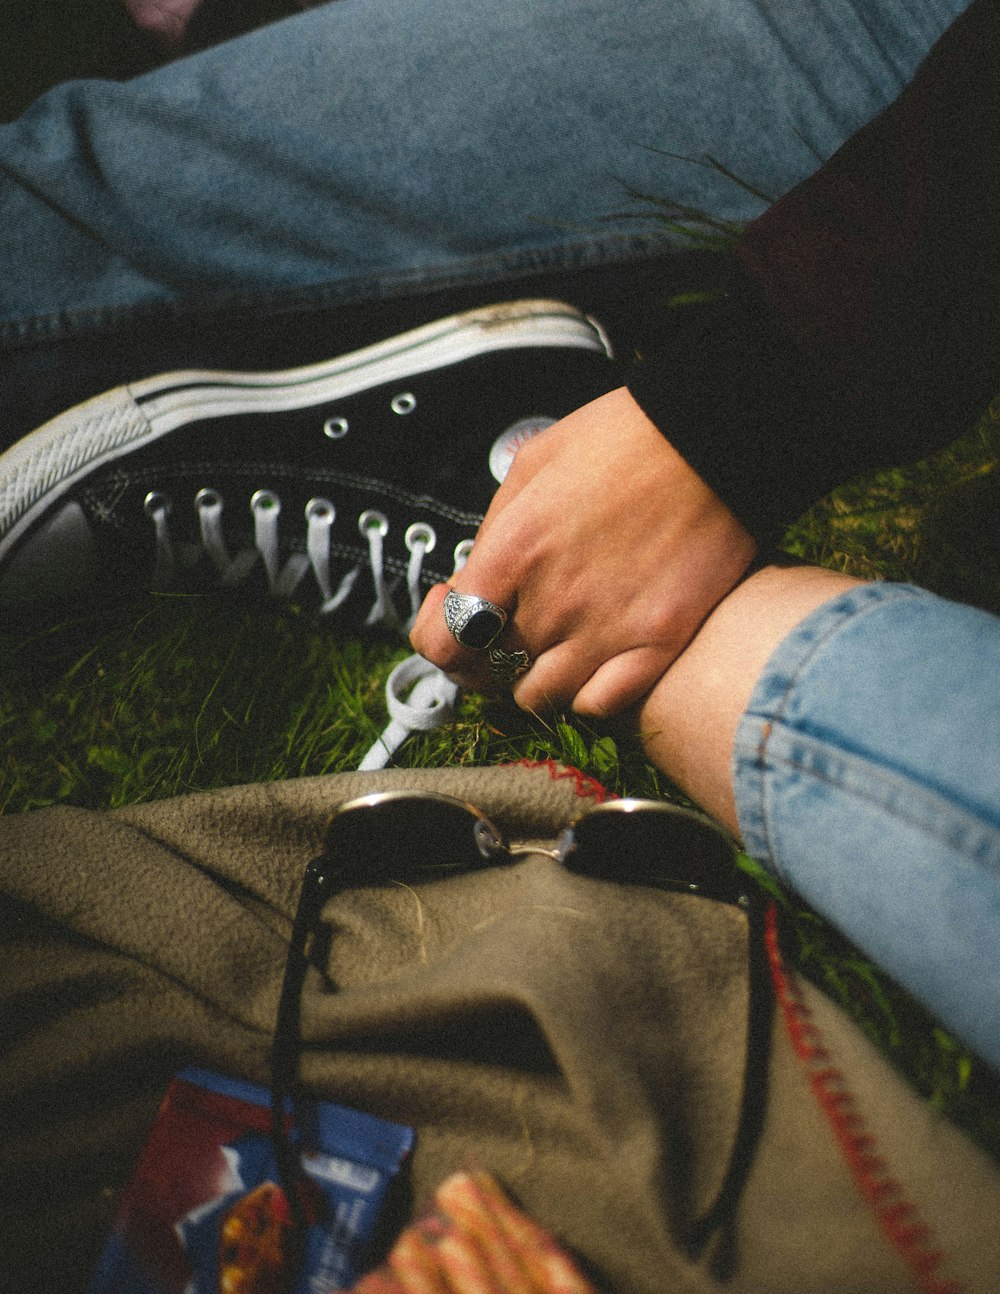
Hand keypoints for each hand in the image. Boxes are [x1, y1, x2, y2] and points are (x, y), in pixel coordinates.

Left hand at [410, 387, 756, 715]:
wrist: (711, 438)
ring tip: (554, 646)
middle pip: (491, 669)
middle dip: (491, 650)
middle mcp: (555, 600)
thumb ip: (496, 530)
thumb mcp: (533, 464)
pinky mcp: (658, 643)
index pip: (443, 639)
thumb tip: (475, 577)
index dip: (439, 636)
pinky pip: (599, 705)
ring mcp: (607, 628)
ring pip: (540, 696)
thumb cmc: (626, 440)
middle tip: (509, 628)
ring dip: (536, 677)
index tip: (452, 618)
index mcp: (515, 551)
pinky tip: (593, 664)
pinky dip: (586, 694)